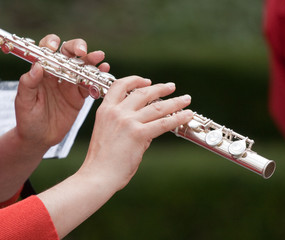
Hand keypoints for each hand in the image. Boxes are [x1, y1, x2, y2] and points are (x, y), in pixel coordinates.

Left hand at [14, 34, 109, 148]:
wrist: (38, 139)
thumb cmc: (27, 120)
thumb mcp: (23, 103)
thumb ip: (28, 84)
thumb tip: (37, 66)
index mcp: (41, 72)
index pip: (46, 51)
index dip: (51, 44)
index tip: (55, 46)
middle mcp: (56, 74)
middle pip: (68, 53)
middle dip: (76, 47)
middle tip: (82, 51)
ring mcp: (69, 84)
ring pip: (81, 66)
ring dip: (91, 60)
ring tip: (99, 57)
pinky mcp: (79, 96)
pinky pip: (90, 84)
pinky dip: (98, 77)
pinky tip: (104, 71)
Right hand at [79, 76, 192, 190]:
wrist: (97, 175)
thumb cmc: (101, 161)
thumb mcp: (108, 134)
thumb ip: (127, 126)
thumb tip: (147, 125)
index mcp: (105, 110)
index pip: (120, 86)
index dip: (135, 80)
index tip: (147, 81)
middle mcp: (116, 112)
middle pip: (142, 93)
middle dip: (160, 88)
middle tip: (171, 87)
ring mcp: (128, 122)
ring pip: (157, 107)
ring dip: (174, 102)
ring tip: (185, 99)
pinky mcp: (139, 134)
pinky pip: (164, 123)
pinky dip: (178, 118)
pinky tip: (187, 115)